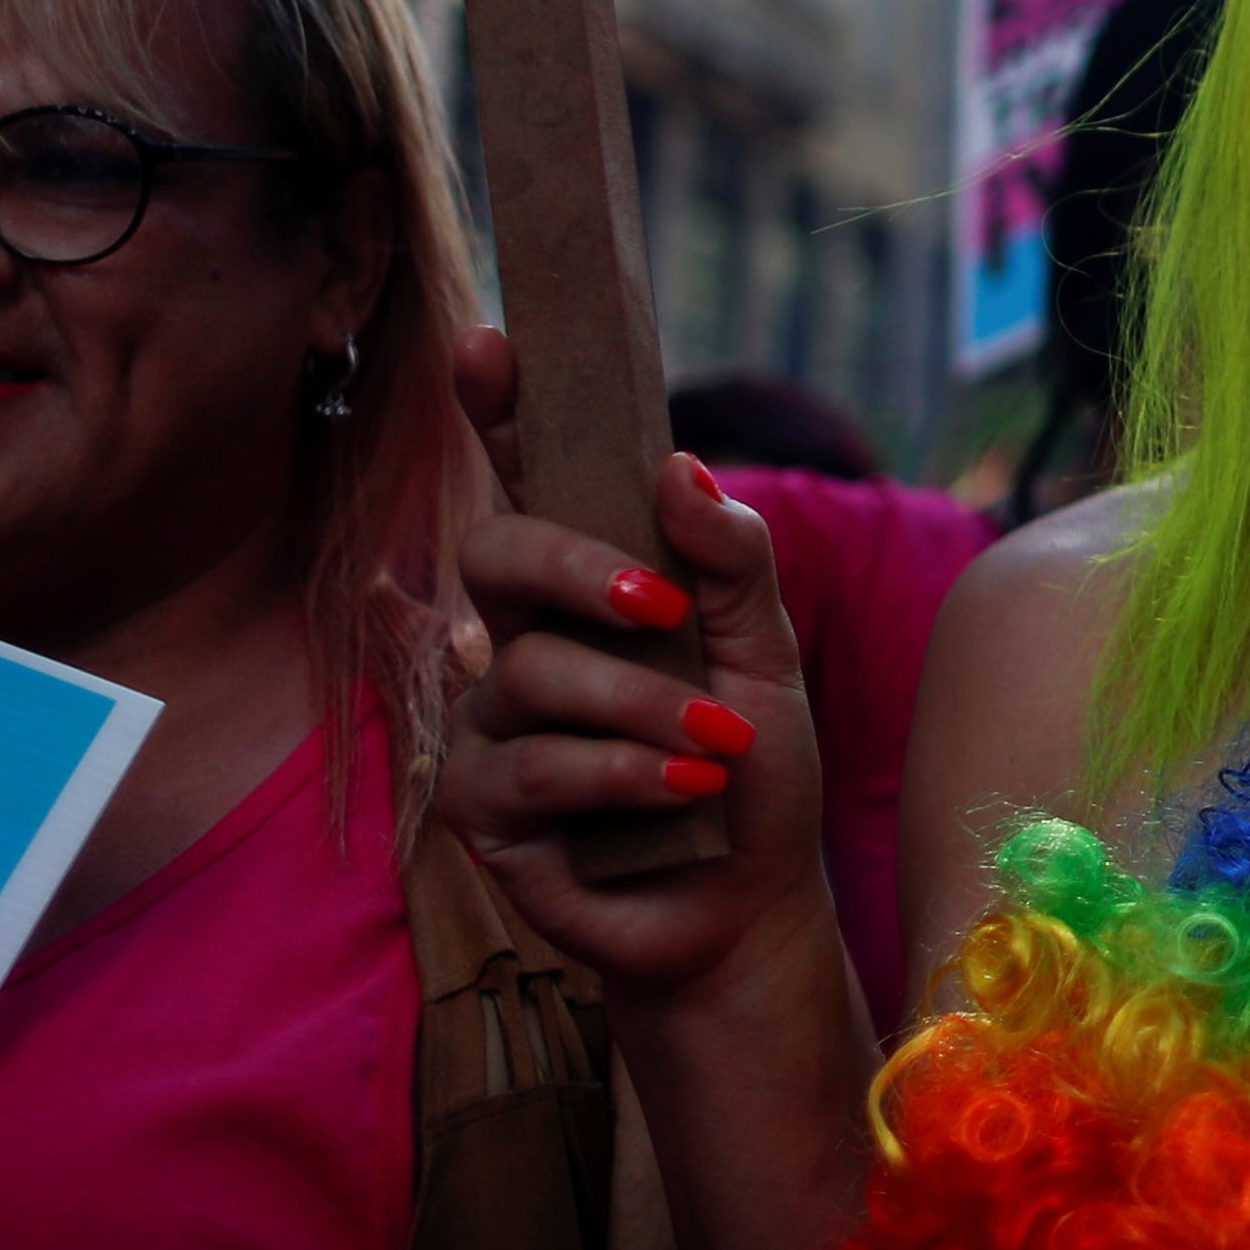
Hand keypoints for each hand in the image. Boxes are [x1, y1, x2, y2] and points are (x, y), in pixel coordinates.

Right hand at [439, 329, 839, 1002]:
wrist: (744, 906)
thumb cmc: (751, 769)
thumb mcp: (767, 654)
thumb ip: (731, 561)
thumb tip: (682, 467)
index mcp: (590, 583)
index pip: (531, 476)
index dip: (499, 408)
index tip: (492, 343)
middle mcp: (524, 638)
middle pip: (496, 551)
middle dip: (577, 567)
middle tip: (660, 607)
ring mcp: (493, 721)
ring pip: (532, 672)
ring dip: (642, 706)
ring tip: (718, 744)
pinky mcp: (482, 806)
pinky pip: (534, 764)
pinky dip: (622, 772)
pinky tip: (682, 788)